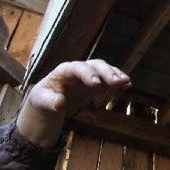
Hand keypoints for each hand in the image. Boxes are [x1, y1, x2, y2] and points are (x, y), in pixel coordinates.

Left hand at [15, 59, 130, 147]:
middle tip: (116, 82)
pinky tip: (127, 85)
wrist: (49, 103)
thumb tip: (60, 103)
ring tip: (126, 82)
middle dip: (105, 72)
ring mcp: (89, 75)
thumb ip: (50, 102)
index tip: (96, 84)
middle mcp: (79, 69)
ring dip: (115, 74)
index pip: (76, 68)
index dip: (87, 74)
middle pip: (94, 65)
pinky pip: (108, 78)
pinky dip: (118, 80)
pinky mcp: (97, 82)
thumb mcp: (42, 102)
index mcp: (63, 71)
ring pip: (103, 69)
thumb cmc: (43, 99)